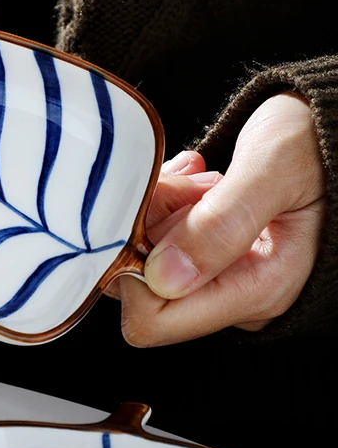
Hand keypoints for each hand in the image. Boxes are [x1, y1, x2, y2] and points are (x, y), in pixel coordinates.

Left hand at [116, 92, 325, 345]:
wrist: (335, 126)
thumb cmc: (320, 143)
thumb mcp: (276, 168)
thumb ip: (222, 222)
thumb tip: (163, 277)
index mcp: (258, 290)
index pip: (152, 321)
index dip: (130, 271)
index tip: (152, 214)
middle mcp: (234, 294)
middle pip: (142, 286)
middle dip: (148, 229)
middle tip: (185, 185)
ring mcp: (220, 276)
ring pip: (146, 258)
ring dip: (159, 210)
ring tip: (199, 180)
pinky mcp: (210, 256)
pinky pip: (159, 240)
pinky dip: (165, 206)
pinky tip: (194, 181)